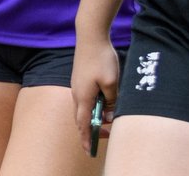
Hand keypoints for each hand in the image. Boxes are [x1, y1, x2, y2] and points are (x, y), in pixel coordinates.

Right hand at [71, 35, 121, 154]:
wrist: (90, 36)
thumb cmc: (101, 58)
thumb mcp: (112, 83)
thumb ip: (110, 100)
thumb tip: (109, 113)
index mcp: (83, 97)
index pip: (82, 124)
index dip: (86, 138)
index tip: (90, 150)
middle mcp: (76, 94)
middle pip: (80, 118)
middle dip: (90, 130)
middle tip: (106, 135)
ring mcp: (76, 86)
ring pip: (82, 108)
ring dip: (92, 117)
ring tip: (106, 120)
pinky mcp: (79, 79)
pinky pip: (84, 99)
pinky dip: (91, 106)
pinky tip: (101, 103)